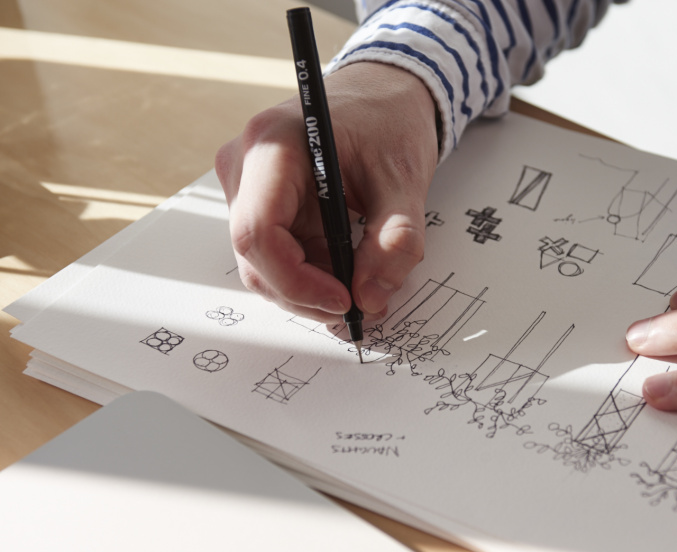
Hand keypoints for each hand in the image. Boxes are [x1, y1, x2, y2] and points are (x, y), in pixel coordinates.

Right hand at [215, 62, 437, 322]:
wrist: (382, 94)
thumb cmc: (388, 120)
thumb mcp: (405, 180)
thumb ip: (395, 241)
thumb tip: (371, 298)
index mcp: (273, 145)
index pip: (258, 232)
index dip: (297, 280)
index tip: (344, 300)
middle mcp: (246, 166)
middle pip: (256, 257)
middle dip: (307, 294)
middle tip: (359, 307)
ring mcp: (247, 186)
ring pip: (263, 264)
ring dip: (311, 289)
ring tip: (360, 290)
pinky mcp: (261, 202)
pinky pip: (277, 255)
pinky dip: (311, 275)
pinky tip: (346, 274)